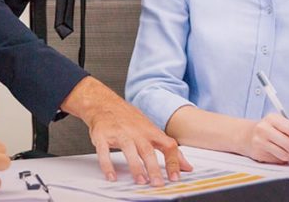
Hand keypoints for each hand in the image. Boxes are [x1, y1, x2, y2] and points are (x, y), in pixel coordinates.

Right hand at [62, 77, 192, 185]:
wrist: (104, 104)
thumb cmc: (129, 120)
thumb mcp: (151, 130)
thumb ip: (168, 148)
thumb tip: (186, 166)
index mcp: (150, 131)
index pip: (167, 145)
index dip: (173, 161)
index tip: (175, 177)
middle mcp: (136, 132)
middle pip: (148, 150)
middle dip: (154, 168)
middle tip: (158, 183)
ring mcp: (119, 133)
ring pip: (129, 150)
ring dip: (135, 166)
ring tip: (140, 181)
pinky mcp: (102, 136)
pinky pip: (104, 151)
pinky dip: (107, 164)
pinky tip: (112, 176)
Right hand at [240, 113, 288, 163]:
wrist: (246, 135)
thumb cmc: (267, 130)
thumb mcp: (282, 124)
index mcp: (273, 118)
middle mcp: (265, 128)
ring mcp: (260, 140)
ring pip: (285, 153)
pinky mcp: (259, 152)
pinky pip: (278, 159)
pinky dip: (286, 160)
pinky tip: (285, 156)